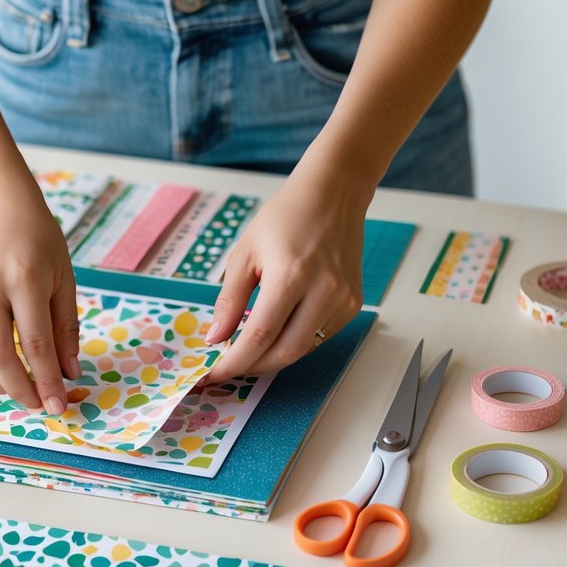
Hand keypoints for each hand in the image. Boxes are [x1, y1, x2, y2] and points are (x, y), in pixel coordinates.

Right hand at [0, 178, 79, 414]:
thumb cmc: (39, 239)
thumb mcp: (64, 278)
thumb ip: (66, 328)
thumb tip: (70, 373)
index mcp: (24, 279)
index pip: (36, 344)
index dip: (47, 381)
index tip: (59, 405)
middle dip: (21, 390)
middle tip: (41, 406)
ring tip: (23, 393)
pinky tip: (5, 373)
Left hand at [203, 169, 367, 383]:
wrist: (333, 193)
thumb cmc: (285, 217)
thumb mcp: (245, 253)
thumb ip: (229, 300)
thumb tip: (215, 339)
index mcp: (291, 275)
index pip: (259, 336)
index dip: (234, 362)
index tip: (214, 373)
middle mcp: (323, 290)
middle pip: (285, 352)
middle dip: (254, 367)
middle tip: (231, 366)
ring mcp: (343, 299)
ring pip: (304, 348)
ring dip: (273, 356)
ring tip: (250, 350)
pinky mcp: (353, 303)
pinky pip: (319, 335)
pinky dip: (295, 341)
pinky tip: (278, 330)